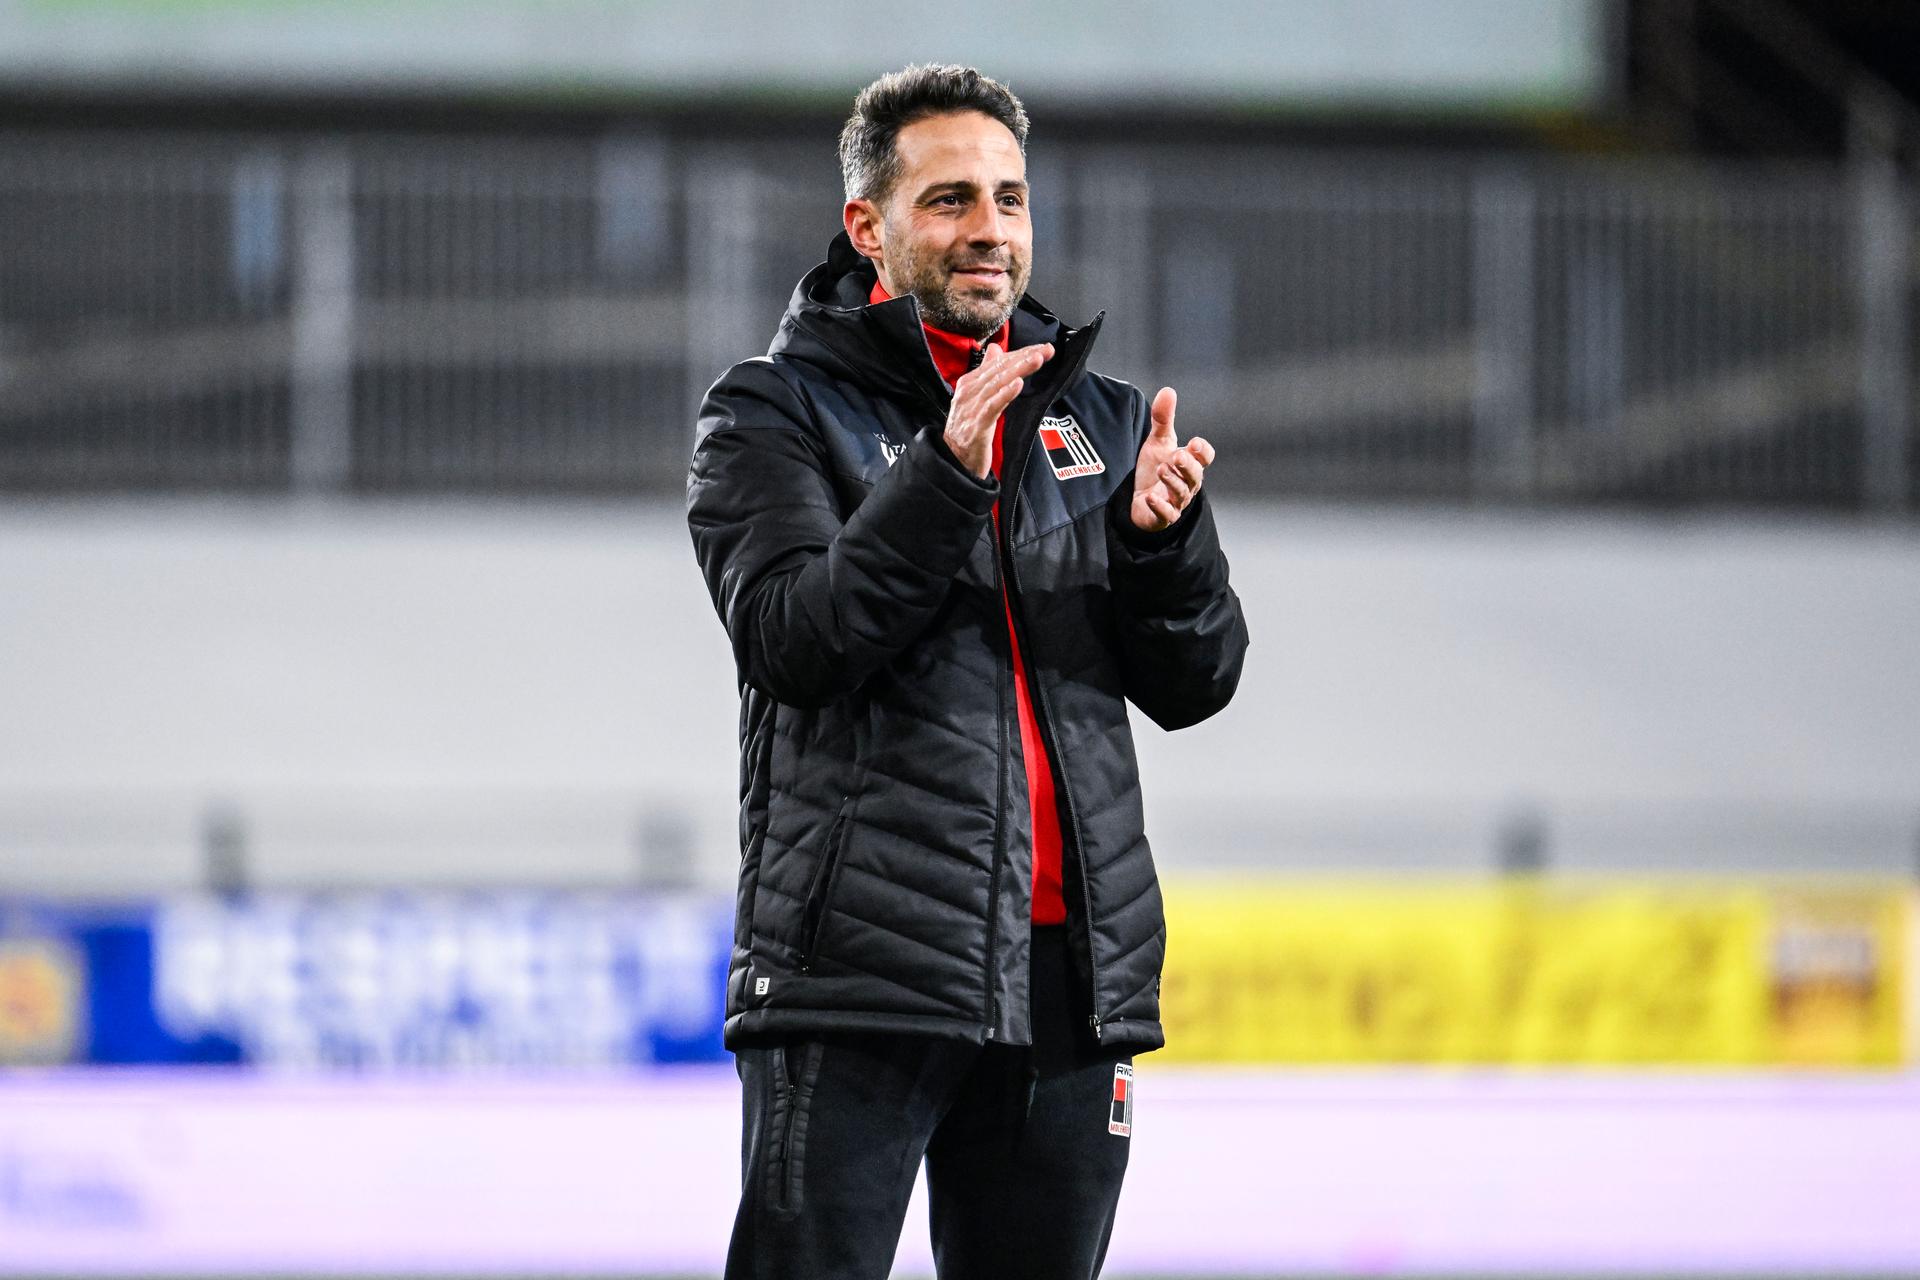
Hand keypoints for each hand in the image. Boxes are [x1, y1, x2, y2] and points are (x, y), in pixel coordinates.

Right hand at [944, 343, 1053, 477]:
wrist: (953, 460)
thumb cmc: (968, 429)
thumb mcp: (977, 397)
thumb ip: (986, 373)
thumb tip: (995, 349)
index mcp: (970, 383)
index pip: (998, 362)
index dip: (1020, 353)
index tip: (1042, 348)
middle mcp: (969, 392)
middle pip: (999, 369)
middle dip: (1024, 357)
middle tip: (1045, 350)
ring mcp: (971, 408)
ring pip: (997, 384)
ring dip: (1018, 370)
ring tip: (1036, 360)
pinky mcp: (976, 425)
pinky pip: (992, 407)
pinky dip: (1005, 394)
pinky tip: (1018, 385)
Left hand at [1130, 387, 1213, 531]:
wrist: (1138, 498)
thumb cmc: (1155, 469)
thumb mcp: (1158, 442)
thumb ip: (1163, 418)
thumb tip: (1168, 390)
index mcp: (1190, 464)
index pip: (1205, 458)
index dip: (1202, 452)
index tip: (1193, 443)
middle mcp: (1187, 483)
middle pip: (1196, 476)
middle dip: (1188, 466)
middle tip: (1177, 456)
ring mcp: (1176, 501)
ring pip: (1182, 494)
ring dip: (1173, 482)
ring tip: (1162, 469)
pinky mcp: (1162, 516)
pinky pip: (1166, 514)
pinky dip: (1160, 507)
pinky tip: (1150, 498)